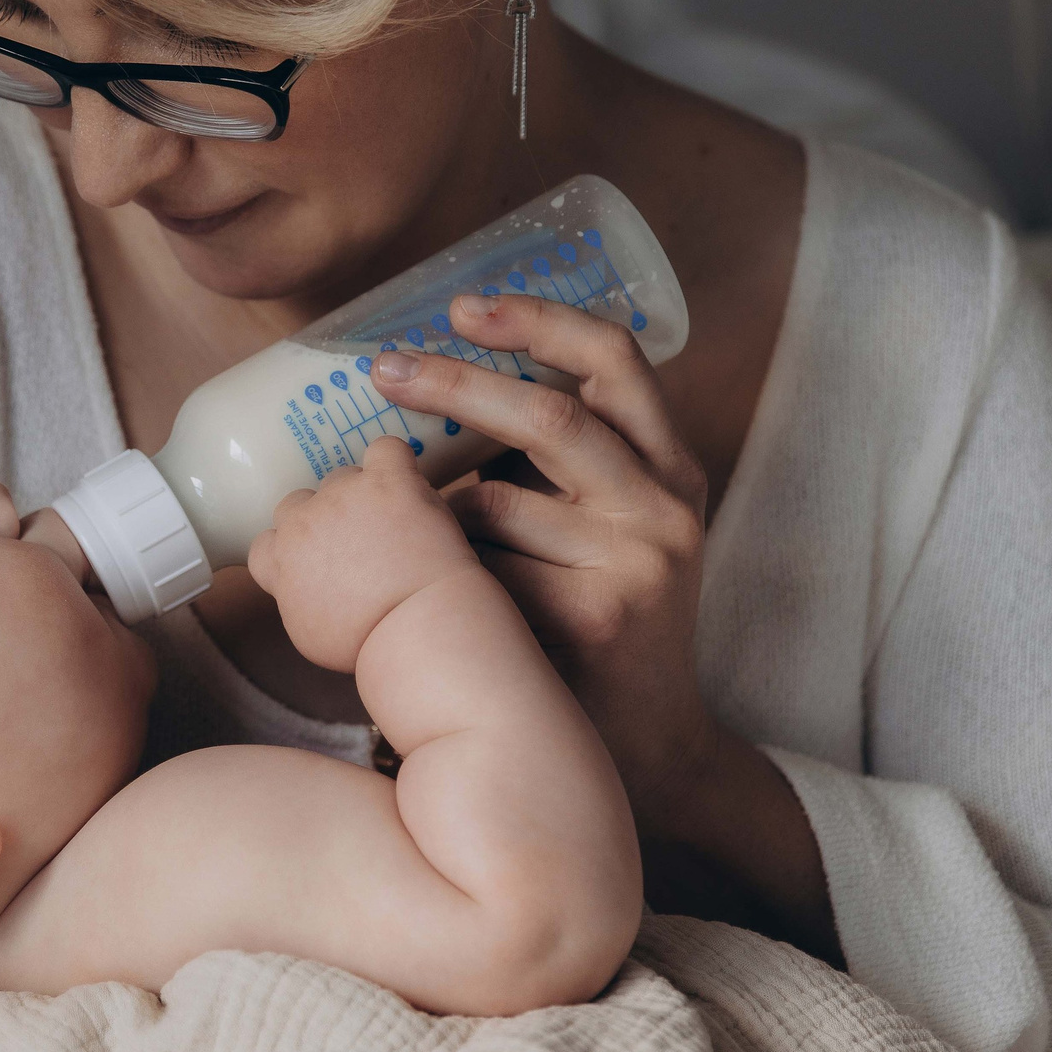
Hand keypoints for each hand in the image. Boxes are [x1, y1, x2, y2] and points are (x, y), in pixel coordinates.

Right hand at [247, 435, 480, 672]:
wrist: (413, 627)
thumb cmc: (368, 642)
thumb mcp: (309, 635)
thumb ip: (296, 599)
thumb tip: (305, 587)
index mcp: (279, 561)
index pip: (266, 541)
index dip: (291, 548)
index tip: (317, 561)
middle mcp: (302, 522)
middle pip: (299, 503)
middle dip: (323, 519)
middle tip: (358, 543)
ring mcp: (344, 496)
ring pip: (342, 477)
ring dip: (361, 494)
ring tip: (392, 524)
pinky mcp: (388, 481)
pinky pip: (385, 449)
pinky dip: (394, 462)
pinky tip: (405, 482)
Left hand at [367, 290, 716, 826]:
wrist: (651, 748)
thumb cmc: (600, 624)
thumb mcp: (606, 528)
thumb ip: (550, 471)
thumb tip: (432, 392)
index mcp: (669, 464)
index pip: (616, 358)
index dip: (538, 319)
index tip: (463, 303)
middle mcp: (665, 503)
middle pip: (548, 416)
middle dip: (453, 385)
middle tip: (382, 369)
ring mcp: (638, 561)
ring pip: (493, 502)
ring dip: (435, 518)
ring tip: (417, 548)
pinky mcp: (597, 618)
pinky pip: (480, 572)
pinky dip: (441, 579)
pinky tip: (436, 604)